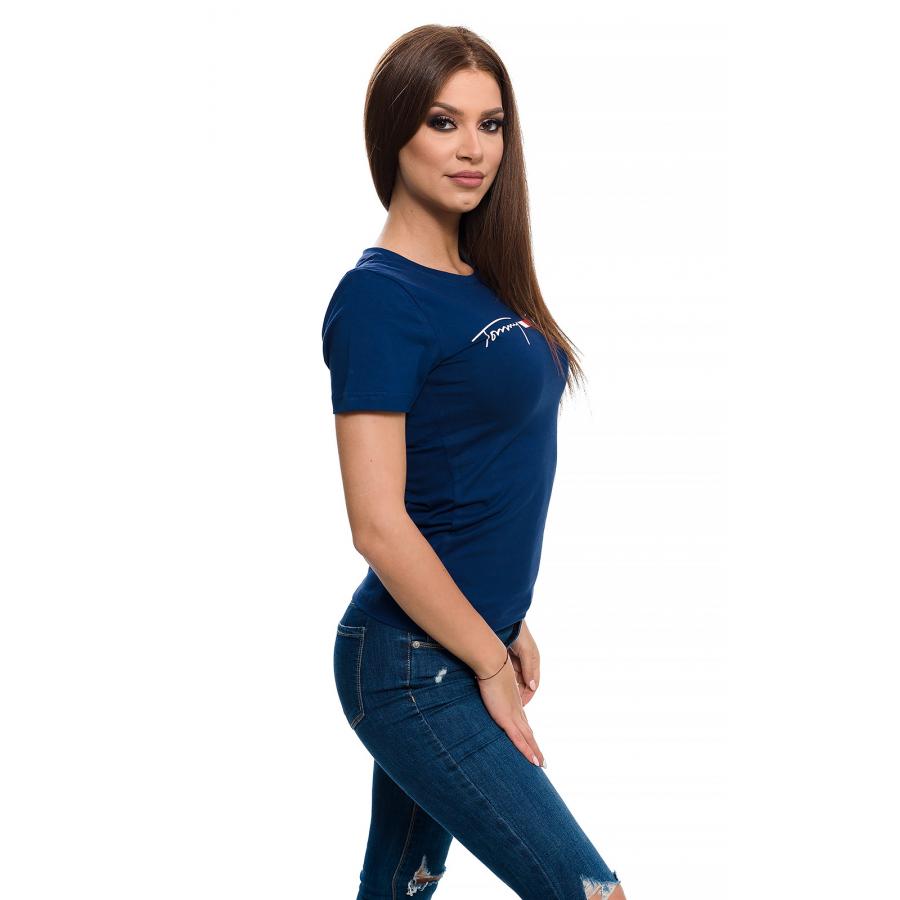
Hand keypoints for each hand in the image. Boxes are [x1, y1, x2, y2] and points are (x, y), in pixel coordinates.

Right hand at [475, 643, 544, 767]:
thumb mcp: (490, 683)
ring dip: (535, 752)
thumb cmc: (488, 669)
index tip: (531, 742)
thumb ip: (490, 691)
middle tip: (542, 760)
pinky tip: (535, 761)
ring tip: (541, 764)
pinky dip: (528, 751)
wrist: (492, 662)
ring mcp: (514, 715)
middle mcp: (517, 710)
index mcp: (513, 702)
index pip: (523, 721)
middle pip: (528, 732)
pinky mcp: (507, 718)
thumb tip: (484, 689)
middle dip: (534, 746)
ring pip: (528, 739)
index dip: (527, 733)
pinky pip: (520, 740)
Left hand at [508, 620, 540, 707]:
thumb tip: (532, 686)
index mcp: (534, 661)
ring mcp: (516, 660)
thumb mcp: (526, 651)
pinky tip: (495, 687)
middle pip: (523, 685)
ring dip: (510, 690)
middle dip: (517, 696)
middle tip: (509, 707)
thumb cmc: (518, 632)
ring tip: (501, 700)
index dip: (527, 696)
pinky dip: (503, 682)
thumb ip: (529, 668)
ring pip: (514, 681)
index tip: (520, 707)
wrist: (505, 619)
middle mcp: (526, 662)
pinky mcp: (506, 658)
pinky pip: (506, 675)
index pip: (533, 685)